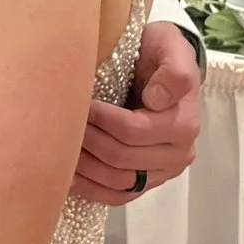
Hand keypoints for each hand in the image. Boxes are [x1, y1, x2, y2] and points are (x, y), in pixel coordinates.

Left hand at [73, 22, 201, 204]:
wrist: (161, 66)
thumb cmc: (160, 53)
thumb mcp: (171, 47)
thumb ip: (173, 70)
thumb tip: (157, 100)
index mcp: (183, 123)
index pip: (133, 131)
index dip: (100, 119)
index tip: (80, 102)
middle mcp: (178, 153)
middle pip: (122, 158)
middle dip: (87, 140)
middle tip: (62, 122)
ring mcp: (162, 171)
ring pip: (118, 182)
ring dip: (86, 167)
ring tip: (60, 146)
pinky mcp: (147, 181)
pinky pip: (119, 196)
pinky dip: (92, 189)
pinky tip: (68, 176)